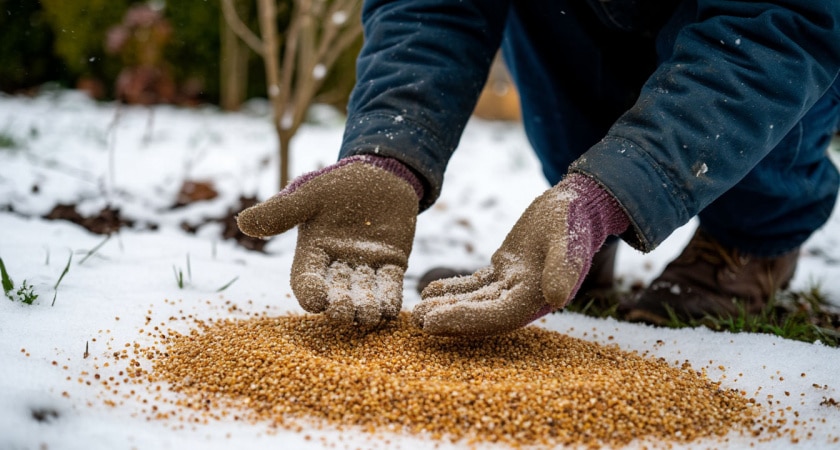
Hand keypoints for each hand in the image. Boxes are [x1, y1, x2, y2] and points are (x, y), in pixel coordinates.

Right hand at [237, 155, 420, 327]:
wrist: (379, 172)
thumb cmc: (338, 183)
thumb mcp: (308, 194)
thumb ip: (282, 211)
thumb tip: (243, 223)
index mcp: (313, 252)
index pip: (306, 279)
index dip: (309, 292)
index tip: (315, 303)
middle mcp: (338, 265)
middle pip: (336, 293)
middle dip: (340, 305)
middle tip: (345, 311)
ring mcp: (366, 266)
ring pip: (364, 294)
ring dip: (366, 307)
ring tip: (369, 314)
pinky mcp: (392, 263)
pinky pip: (390, 285)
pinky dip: (390, 298)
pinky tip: (391, 309)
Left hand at [413, 174, 627, 336]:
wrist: (577, 204)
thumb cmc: (573, 220)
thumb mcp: (569, 238)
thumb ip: (563, 267)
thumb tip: (556, 299)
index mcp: (539, 295)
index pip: (497, 315)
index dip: (465, 320)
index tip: (434, 322)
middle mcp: (525, 296)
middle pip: (482, 313)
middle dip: (450, 318)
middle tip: (417, 321)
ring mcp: (513, 284)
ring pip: (475, 300)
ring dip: (447, 307)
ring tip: (416, 312)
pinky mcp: (505, 270)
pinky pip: (475, 285)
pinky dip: (454, 289)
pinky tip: (429, 290)